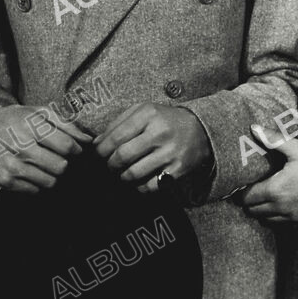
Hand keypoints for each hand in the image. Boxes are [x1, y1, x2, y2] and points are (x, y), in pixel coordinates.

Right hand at [0, 104, 91, 192]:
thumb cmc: (16, 119)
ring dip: (52, 175)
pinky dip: (38, 184)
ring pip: (50, 181)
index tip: (73, 149)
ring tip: (45, 165)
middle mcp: (20, 145)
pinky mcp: (4, 180)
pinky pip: (35, 191)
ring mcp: (11, 164)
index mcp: (30, 125)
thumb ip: (66, 124)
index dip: (76, 150)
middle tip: (58, 158)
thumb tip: (89, 140)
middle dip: (64, 163)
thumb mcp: (39, 112)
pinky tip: (32, 172)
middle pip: (60, 166)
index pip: (66, 145)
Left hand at [94, 103, 211, 192]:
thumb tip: (96, 143)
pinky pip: (149, 186)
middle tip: (109, 166)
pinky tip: (138, 181)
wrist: (201, 130)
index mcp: (149, 114)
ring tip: (122, 173)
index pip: (116, 136)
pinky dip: (139, 187)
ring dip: (122, 177)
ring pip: (133, 174)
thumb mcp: (143, 111)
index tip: (97, 156)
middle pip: (122, 156)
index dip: (101, 150)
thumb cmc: (165, 120)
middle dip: (110, 165)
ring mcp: (170, 153)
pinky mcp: (177, 170)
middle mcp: (160, 133)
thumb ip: (118, 123)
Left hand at [240, 128, 297, 225]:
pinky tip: (284, 208)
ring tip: (266, 200)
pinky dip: (279, 219)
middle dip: (250, 203)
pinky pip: (284, 227)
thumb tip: (254, 128)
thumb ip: (274, 140)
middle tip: (252, 192)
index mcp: (275, 190)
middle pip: (254, 212)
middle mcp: (281, 209)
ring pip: (267, 221)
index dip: (242, 192)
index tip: (243, 186)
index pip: (247, 198)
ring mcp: (293, 220)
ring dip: (263, 212)